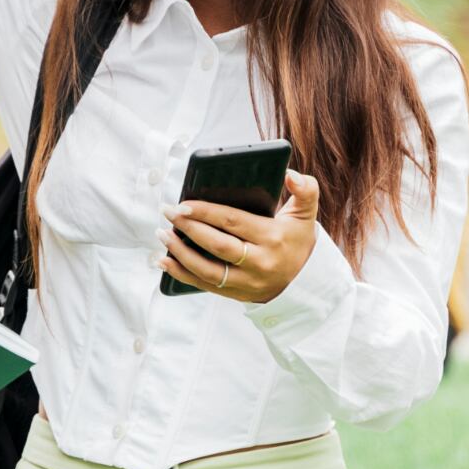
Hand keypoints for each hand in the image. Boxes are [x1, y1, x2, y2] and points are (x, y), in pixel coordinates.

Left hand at [155, 169, 319, 304]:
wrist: (304, 282)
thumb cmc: (297, 241)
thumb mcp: (305, 214)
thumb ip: (305, 190)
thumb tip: (290, 174)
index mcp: (273, 238)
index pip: (234, 222)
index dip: (206, 212)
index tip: (184, 203)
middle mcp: (259, 262)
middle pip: (217, 245)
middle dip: (189, 228)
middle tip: (168, 212)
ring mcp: (246, 282)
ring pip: (207, 270)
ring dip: (180, 253)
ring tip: (163, 234)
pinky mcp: (235, 293)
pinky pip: (204, 285)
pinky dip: (181, 274)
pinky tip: (164, 260)